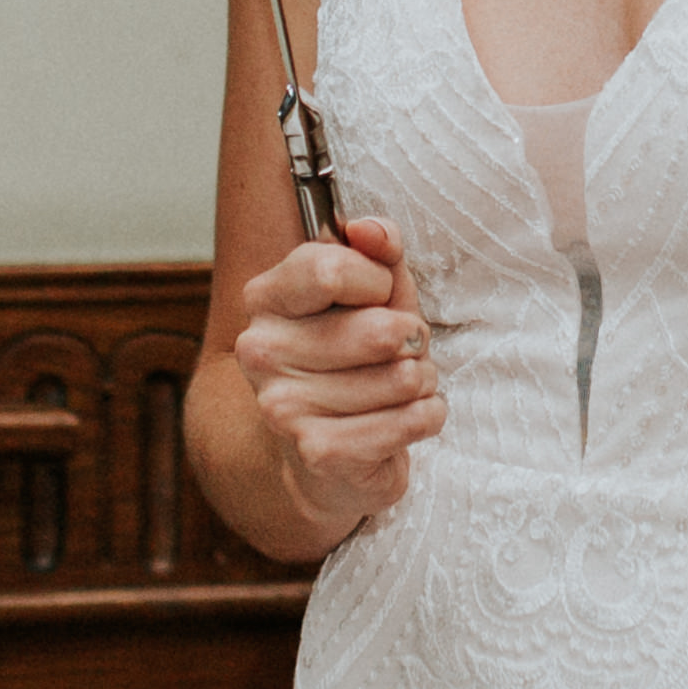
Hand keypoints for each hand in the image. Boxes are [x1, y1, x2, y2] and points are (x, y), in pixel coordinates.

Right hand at [227, 218, 438, 554]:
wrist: (327, 458)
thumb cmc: (355, 362)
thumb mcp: (373, 294)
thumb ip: (378, 252)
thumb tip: (371, 229)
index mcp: (266, 298)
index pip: (332, 267)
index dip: (378, 282)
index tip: (377, 299)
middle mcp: (262, 350)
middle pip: (379, 330)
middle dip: (412, 341)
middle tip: (399, 352)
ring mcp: (284, 406)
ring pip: (403, 378)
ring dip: (420, 382)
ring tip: (397, 390)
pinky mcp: (319, 451)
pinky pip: (411, 420)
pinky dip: (426, 417)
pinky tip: (404, 421)